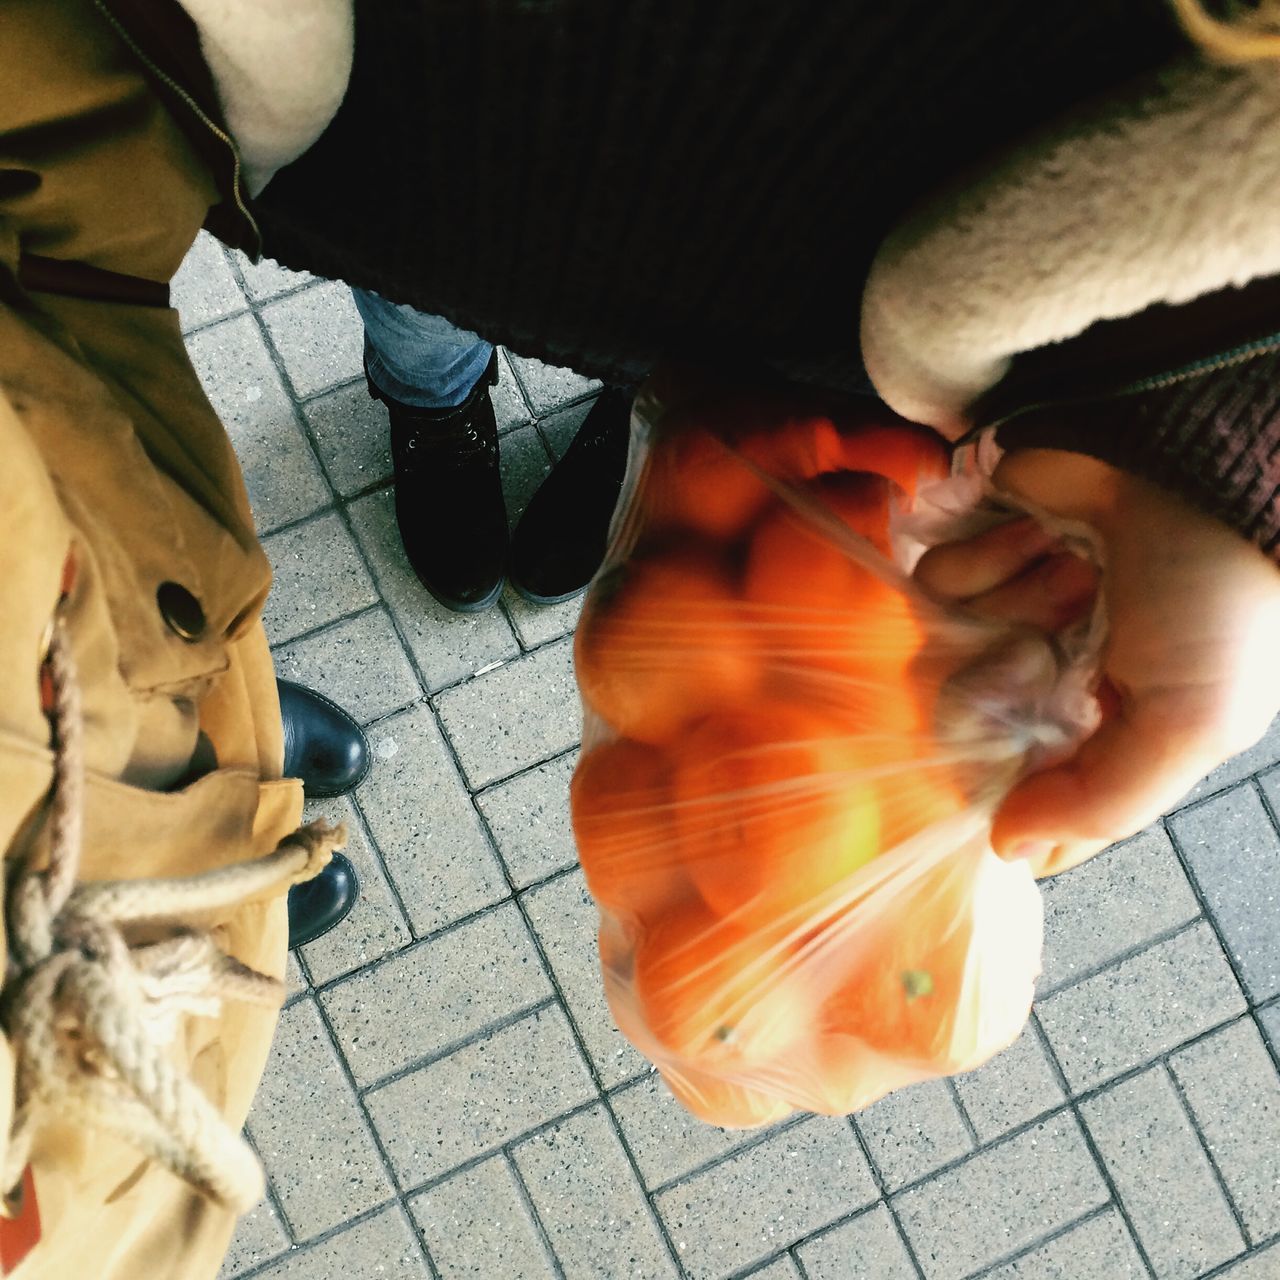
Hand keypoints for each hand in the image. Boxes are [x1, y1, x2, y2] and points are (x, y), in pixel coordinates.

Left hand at [914, 449, 1279, 874]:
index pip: (1022, 793)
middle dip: (999, 685)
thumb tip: (1009, 850)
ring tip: (1075, 573)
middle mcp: (1051, 677)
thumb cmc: (1216, 601)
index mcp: (1105, 730)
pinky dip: (987, 556)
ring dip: (1011, 605)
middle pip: (962, 724)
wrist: (1199, 464)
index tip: (999, 769)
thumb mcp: (1192, 724)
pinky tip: (1041, 535)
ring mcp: (1014, 613)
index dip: (1000, 787)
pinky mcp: (985, 552)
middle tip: (1044, 650)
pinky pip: (937, 579)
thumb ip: (1102, 804)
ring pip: (946, 648)